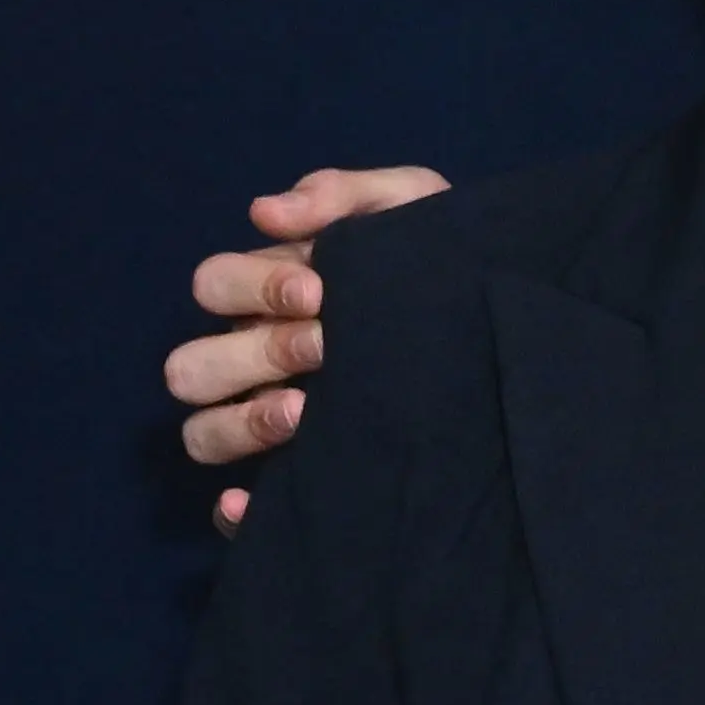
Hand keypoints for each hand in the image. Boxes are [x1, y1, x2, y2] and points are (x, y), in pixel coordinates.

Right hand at [170, 165, 448, 527]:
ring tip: (308, 410)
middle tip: (326, 345)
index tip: (318, 288)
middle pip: (193, 365)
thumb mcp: (412, 208)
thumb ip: (344, 195)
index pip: (213, 286)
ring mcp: (271, 422)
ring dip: (241, 421)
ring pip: (201, 431)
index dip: (251, 285)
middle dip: (254, 352)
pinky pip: (232, 508)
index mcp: (269, 296)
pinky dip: (233, 509)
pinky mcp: (298, 479)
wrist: (512, 332)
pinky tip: (255, 500)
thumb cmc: (446, 263)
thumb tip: (265, 212)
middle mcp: (257, 361)